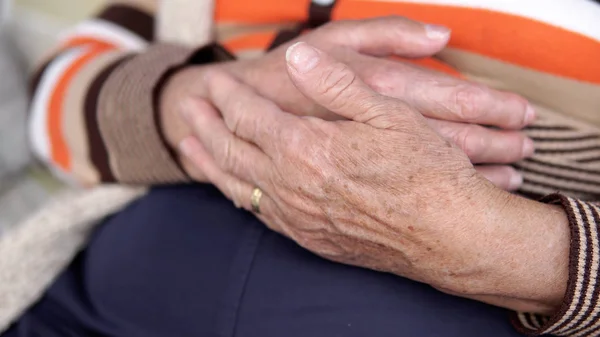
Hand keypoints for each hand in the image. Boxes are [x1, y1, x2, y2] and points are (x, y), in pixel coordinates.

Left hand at [179, 42, 568, 314]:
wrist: (448, 237)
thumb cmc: (425, 171)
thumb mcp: (388, 112)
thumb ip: (336, 84)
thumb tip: (296, 58)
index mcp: (305, 147)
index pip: (249, 114)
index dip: (228, 94)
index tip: (214, 80)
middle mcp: (291, 184)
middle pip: (231, 149)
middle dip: (205, 125)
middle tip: (188, 107)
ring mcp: (297, 216)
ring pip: (237, 185)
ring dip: (210, 162)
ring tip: (189, 146)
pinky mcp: (309, 239)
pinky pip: (260, 214)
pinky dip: (238, 195)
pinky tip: (235, 190)